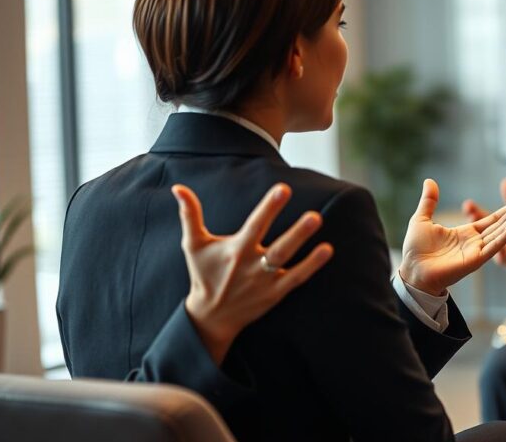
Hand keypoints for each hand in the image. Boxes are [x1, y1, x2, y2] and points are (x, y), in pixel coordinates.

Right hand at [173, 183, 333, 364]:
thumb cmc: (203, 275)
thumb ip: (190, 215)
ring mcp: (266, 280)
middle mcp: (252, 265)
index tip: (284, 189)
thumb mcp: (193, 245)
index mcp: (236, 250)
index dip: (270, 208)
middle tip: (315, 215)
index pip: (255, 225)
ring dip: (304, 244)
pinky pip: (297, 278)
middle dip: (296, 232)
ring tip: (318, 222)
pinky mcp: (276, 292)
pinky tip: (327, 250)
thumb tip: (178, 188)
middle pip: (278, 248)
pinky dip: (312, 266)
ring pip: (288, 261)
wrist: (210, 317)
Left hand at [398, 179, 505, 295]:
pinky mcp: (476, 259)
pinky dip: (505, 235)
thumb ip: (429, 201)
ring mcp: (476, 251)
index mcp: (465, 234)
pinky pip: (494, 245)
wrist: (411, 270)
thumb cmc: (415, 249)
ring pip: (499, 234)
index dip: (504, 210)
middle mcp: (474, 242)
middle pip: (498, 225)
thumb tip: (430, 181)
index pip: (490, 220)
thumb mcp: (422, 219)